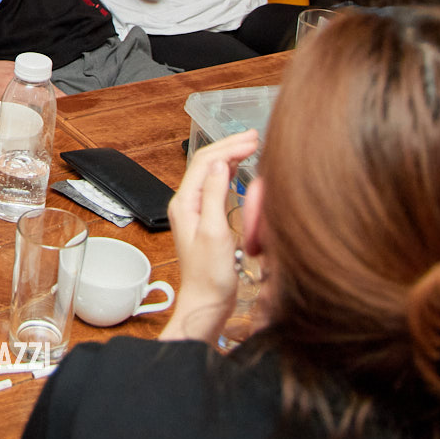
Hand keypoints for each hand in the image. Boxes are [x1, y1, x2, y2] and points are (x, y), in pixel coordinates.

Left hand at [160, 129, 259, 344]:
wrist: (206, 302)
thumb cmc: (210, 276)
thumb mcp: (215, 233)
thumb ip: (215, 196)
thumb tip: (219, 163)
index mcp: (185, 203)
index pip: (204, 161)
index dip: (228, 146)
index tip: (252, 139)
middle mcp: (187, 203)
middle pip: (206, 163)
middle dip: (229, 146)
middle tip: (254, 136)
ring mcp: (196, 210)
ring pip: (211, 173)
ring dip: (230, 156)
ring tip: (251, 145)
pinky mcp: (206, 219)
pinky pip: (216, 187)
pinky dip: (230, 173)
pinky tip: (241, 168)